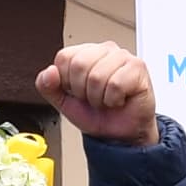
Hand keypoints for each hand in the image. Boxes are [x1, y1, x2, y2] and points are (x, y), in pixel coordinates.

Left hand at [32, 43, 157, 147]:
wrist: (119, 135)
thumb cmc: (97, 115)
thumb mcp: (64, 102)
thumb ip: (48, 87)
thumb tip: (49, 72)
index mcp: (85, 53)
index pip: (64, 57)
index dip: (67, 82)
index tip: (77, 92)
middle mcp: (104, 50)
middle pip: (79, 64)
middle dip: (83, 91)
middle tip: (94, 98)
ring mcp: (122, 56)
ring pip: (97, 76)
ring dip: (99, 98)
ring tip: (106, 99)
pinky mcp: (137, 67)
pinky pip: (115, 84)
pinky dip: (113, 99)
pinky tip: (119, 99)